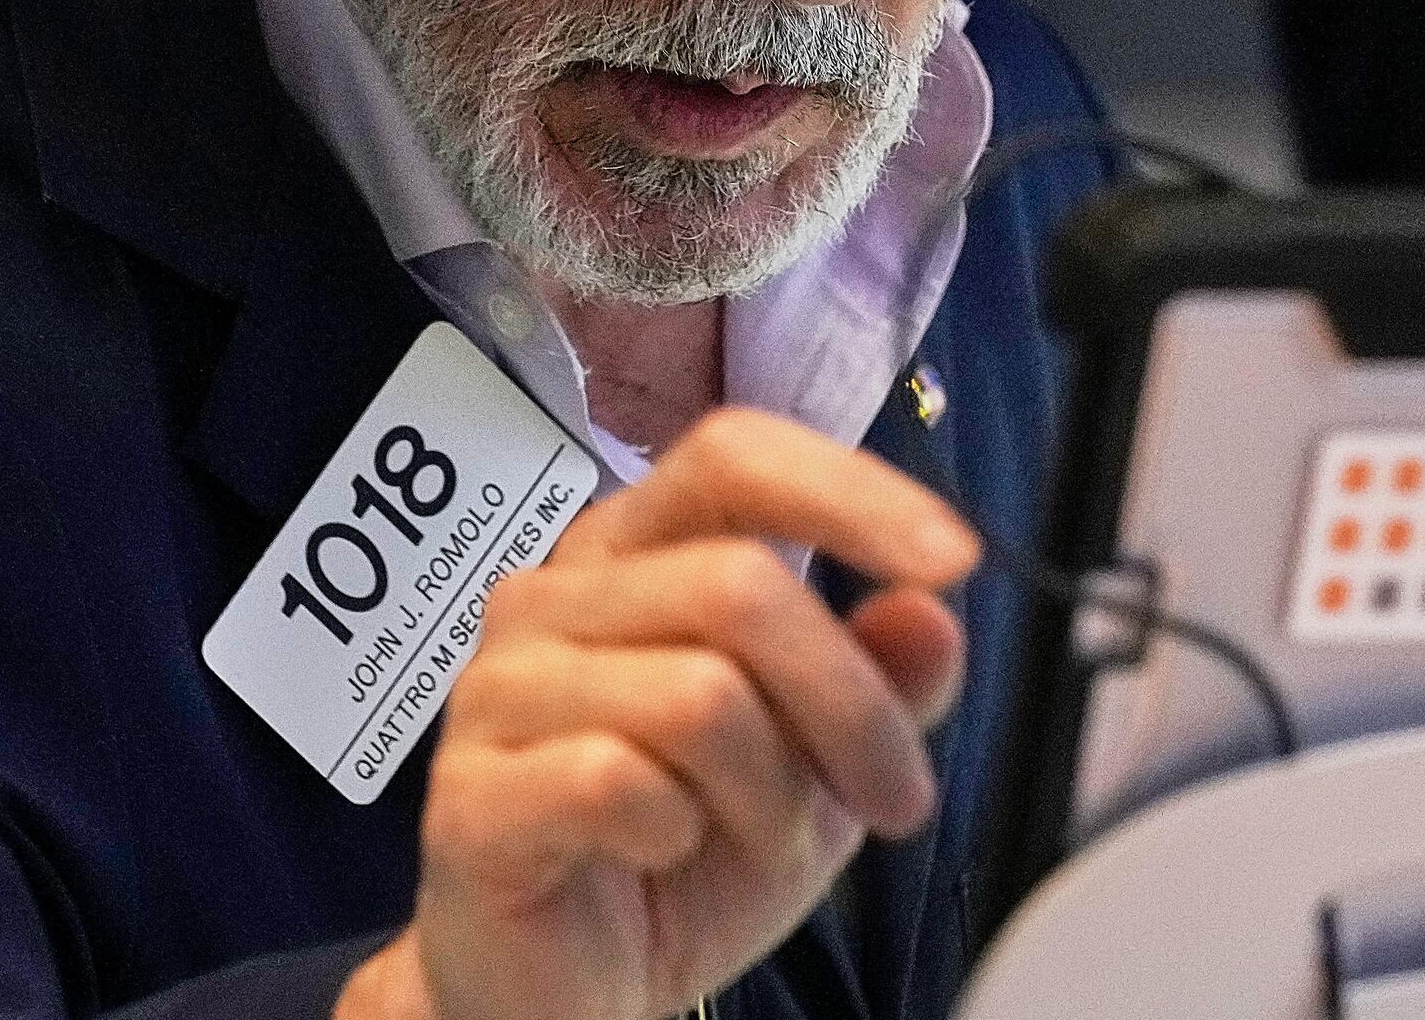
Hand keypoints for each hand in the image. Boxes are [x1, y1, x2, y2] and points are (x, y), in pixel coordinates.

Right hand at [334, 409, 979, 1019]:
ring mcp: (500, 689)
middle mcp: (556, 595)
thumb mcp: (820, 764)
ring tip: (759, 839)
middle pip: (740, 585)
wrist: (572, 991)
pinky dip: (675, 831)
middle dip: (851, 707)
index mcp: (635, 552)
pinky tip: (659, 853)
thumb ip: (881, 684)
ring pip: (696, 693)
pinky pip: (614, 779)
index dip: (847, 492)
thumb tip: (931, 612)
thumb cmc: (685, 854)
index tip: (952, 558)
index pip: (733, 457)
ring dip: (771, 791)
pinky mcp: (471, 794)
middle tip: (893, 800)